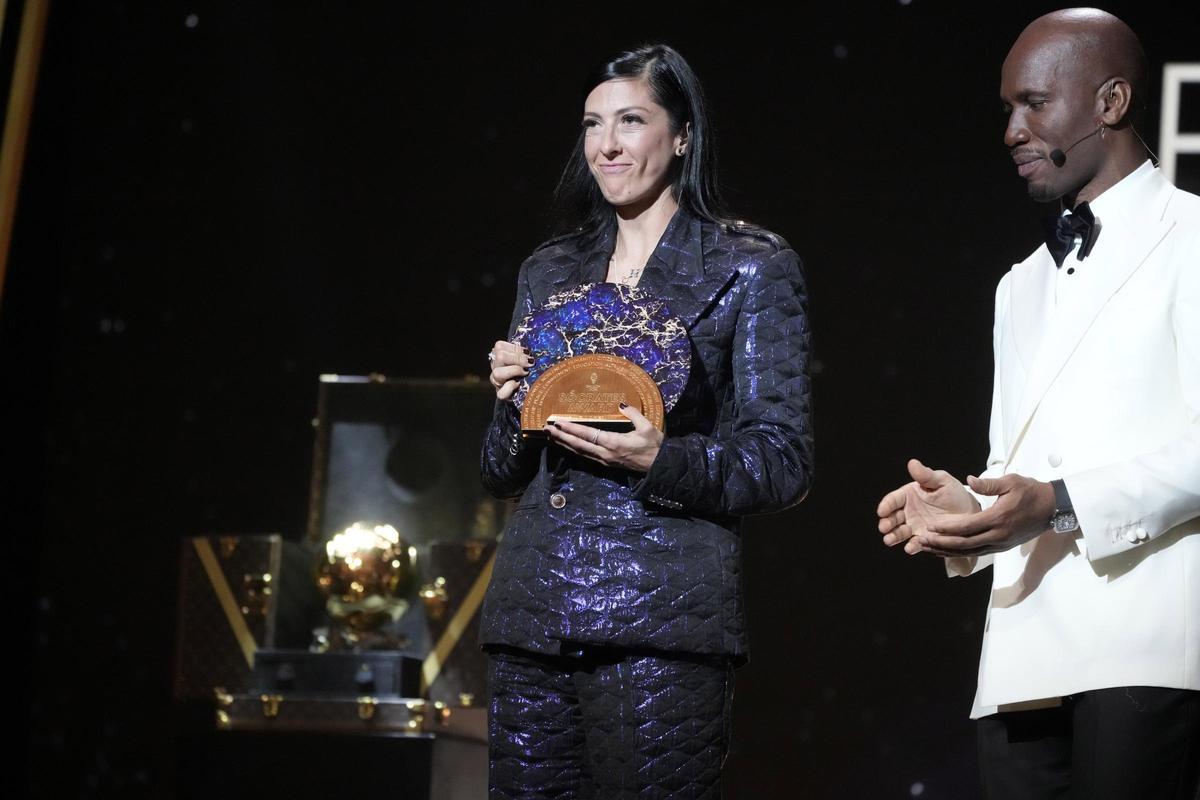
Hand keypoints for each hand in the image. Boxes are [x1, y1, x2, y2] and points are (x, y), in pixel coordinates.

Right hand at [488, 340, 530, 401]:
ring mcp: (497, 381)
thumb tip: (541, 344)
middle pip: (500, 356)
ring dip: (514, 371)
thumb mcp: (527, 357)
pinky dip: (511, 388)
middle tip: (529, 364)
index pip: (500, 346)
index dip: (516, 349)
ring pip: (498, 373)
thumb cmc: (530, 369)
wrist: (528, 390)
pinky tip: (519, 385)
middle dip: (518, 358)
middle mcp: (496, 367)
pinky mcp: (501, 394)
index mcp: (501, 354)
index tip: (529, 354)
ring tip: (526, 373)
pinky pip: (502, 393)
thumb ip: (529, 351)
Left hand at [544, 403, 663, 472]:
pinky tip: (566, 446)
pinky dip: (574, 450)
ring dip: (564, 444)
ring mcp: (605, 460)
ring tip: (551, 436)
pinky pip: (586, 456)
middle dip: (561, 437)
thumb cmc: (654, 445)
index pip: (587, 434)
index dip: (571, 429)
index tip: (558, 423)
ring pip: (580, 452)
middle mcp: (605, 453)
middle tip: (546, 429)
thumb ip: (633, 414)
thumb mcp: (647, 427)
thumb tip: (620, 404)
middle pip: (578, 445)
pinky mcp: (606, 463)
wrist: (660, 466)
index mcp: (614, 443)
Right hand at [877, 459, 980, 554]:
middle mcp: (908, 512)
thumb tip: (912, 463)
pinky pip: (915, 544)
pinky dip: (911, 547)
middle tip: (884, 528)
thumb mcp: (942, 481)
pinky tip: (910, 547)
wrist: (970, 513)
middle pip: (892, 517)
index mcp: (909, 495)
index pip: (893, 500)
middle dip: (886, 523)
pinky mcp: (924, 539)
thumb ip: (926, 476)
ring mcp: (914, 526)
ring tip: (889, 540)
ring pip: (899, 532)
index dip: (886, 505)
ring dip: (893, 536)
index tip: (882, 511)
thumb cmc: (954, 494)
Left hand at [917, 473, 1055, 556]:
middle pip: (965, 544)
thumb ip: (989, 484)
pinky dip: (960, 553)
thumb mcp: (1011, 482)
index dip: (947, 528)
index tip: (930, 527)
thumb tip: (969, 480)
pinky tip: (946, 551)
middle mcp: (998, 535)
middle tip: (922, 540)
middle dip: (941, 543)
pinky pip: (977, 552)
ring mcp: (1001, 543)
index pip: (967, 526)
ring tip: (928, 548)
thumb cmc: (1031, 492)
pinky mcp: (1002, 546)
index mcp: (998, 518)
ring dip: (948, 551)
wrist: (1052, 508)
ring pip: (970, 552)